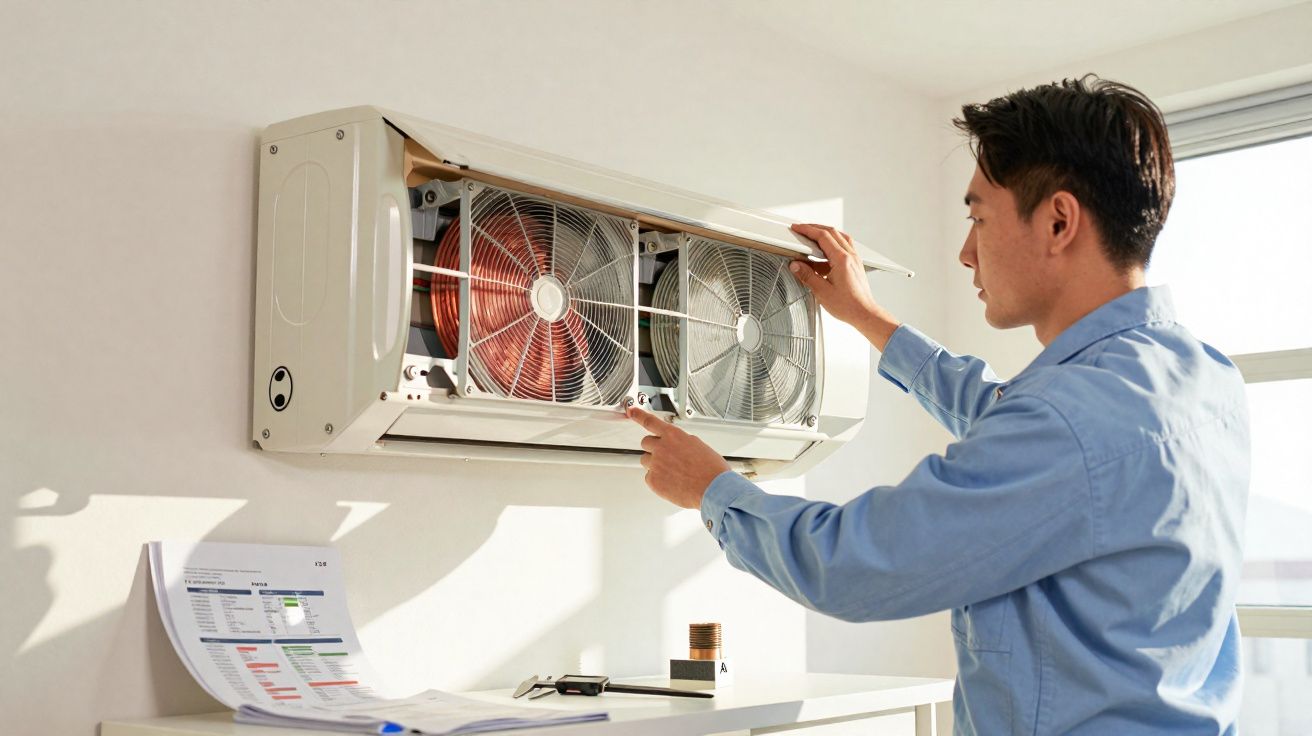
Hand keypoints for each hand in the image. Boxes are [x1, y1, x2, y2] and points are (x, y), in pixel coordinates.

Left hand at [627, 407, 730, 508]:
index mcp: (673, 435)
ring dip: (655, 464)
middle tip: (667, 457)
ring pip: (646, 460)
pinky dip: (658, 480)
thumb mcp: (697, 445)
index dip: (639, 415)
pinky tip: (672, 482)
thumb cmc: (710, 469)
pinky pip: (649, 477)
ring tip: (673, 472)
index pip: (650, 421)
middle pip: (646, 443)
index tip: (632, 411)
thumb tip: (675, 445)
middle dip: (654, 448)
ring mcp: (655, 464)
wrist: (713, 489)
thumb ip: (680, 441)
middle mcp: (661, 447)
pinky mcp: (653, 480)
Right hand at [789, 223, 900, 350]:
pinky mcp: (855, 264)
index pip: (823, 236)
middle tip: (802, 229)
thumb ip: (807, 276)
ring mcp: (854, 259)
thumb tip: (796, 266)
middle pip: (832, 232)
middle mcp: (850, 256)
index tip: (798, 228)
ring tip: (813, 238)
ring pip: (840, 237)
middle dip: (815, 228)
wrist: (864, 313)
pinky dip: (833, 244)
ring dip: (826, 234)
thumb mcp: (822, 291)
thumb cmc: (848, 305)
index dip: (808, 230)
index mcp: (841, 259)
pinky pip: (845, 246)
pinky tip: (825, 254)